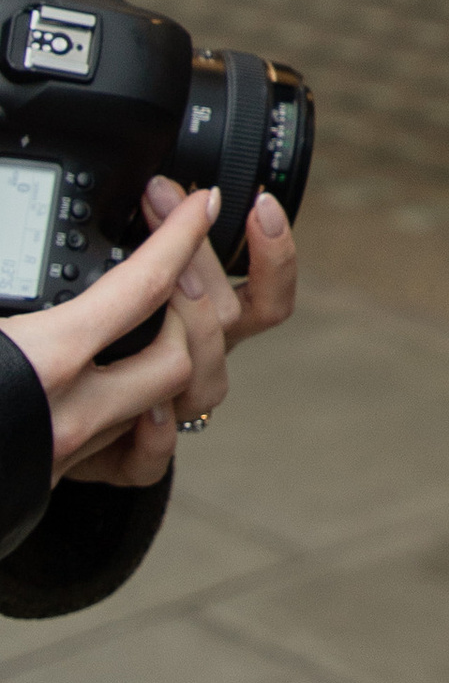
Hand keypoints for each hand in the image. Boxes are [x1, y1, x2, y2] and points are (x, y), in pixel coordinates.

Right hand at [0, 189, 220, 490]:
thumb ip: (9, 282)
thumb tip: (15, 263)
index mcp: (44, 360)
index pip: (143, 286)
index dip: (177, 236)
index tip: (197, 202)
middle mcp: (69, 412)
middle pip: (180, 353)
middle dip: (192, 306)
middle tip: (180, 264)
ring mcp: (68, 452)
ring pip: (164, 404)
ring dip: (174, 357)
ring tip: (160, 317)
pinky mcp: (55, 480)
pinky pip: (132, 454)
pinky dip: (146, 419)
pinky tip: (134, 391)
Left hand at [59, 180, 296, 485]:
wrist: (25, 429)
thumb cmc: (67, 346)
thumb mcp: (110, 290)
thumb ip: (144, 259)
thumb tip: (166, 195)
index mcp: (200, 327)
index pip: (265, 296)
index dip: (275, 252)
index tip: (257, 202)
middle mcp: (190, 367)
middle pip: (234, 320)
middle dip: (203, 254)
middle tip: (160, 199)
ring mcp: (160, 413)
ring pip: (207, 382)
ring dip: (188, 326)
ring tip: (160, 285)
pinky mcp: (120, 460)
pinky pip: (155, 458)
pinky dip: (156, 434)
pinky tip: (142, 408)